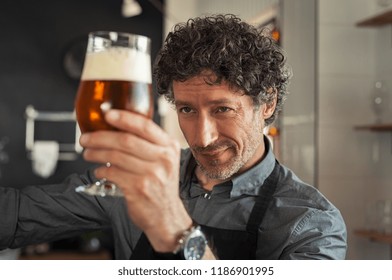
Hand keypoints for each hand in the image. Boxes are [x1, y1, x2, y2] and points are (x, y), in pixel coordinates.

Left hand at [80, 109, 191, 251]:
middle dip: (100, 137)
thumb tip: (118, 127)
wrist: (166, 215)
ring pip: (116, 156)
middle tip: (85, 138)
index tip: (107, 114)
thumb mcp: (164, 160)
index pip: (146, 126)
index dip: (124, 118)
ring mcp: (152, 175)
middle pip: (126, 140)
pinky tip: (99, 169)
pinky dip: (102, 170)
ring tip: (88, 153)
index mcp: (169, 147)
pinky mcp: (139, 189)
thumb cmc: (160, 184)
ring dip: (96, 153)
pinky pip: (113, 173)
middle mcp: (163, 159)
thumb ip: (149, 144)